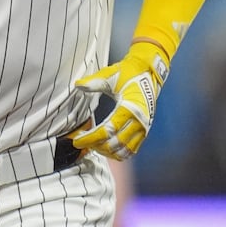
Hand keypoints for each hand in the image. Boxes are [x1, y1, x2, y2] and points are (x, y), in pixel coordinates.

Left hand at [72, 42, 168, 159]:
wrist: (148, 73)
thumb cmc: (128, 73)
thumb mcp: (109, 75)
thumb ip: (93, 82)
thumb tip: (77, 84)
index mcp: (129, 107)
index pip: (106, 130)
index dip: (90, 138)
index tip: (77, 141)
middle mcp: (139, 121)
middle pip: (114, 144)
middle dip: (95, 146)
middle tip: (82, 142)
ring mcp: (144, 128)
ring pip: (123, 151)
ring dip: (106, 152)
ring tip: (93, 145)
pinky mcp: (145, 131)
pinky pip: (132, 150)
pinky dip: (118, 153)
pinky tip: (107, 148)